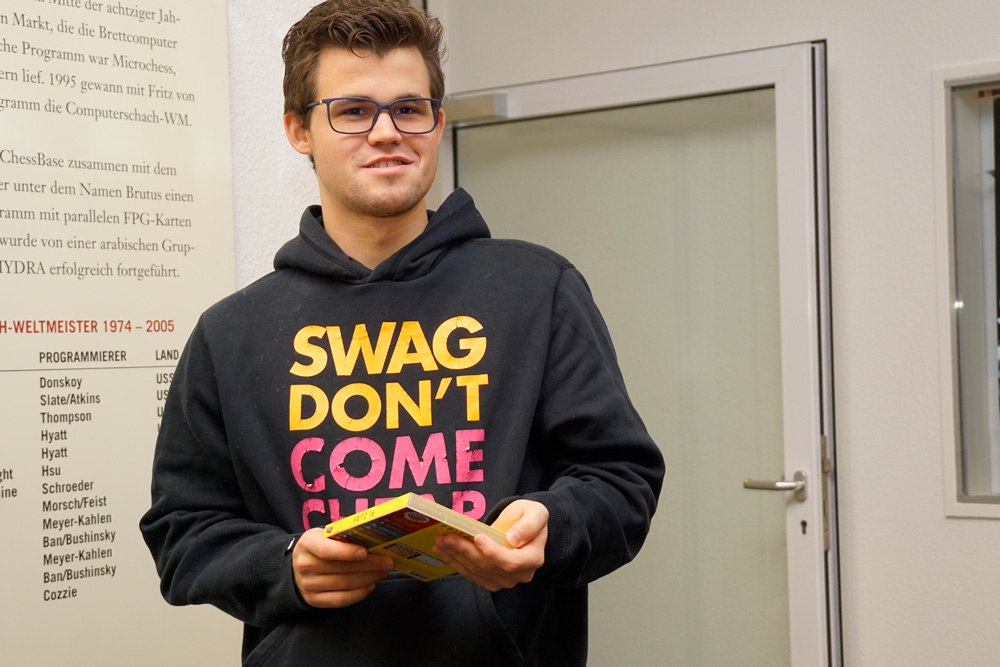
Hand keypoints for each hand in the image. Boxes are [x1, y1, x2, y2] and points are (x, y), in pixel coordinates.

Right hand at [291, 528, 393, 607]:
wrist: (293, 569)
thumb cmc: (317, 547)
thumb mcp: (322, 535)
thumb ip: (342, 534)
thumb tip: (372, 533)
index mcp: (308, 544)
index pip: (326, 550)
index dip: (346, 552)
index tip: (365, 552)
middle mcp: (306, 566)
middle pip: (342, 568)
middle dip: (370, 565)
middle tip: (387, 562)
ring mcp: (310, 586)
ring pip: (345, 585)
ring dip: (369, 578)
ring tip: (383, 572)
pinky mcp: (315, 600)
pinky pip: (341, 600)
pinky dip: (359, 594)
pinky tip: (370, 585)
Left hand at [432, 499, 547, 591]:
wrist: (524, 527)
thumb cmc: (529, 517)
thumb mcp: (536, 513)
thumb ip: (529, 525)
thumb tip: (514, 539)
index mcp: (533, 558)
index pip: (511, 562)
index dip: (493, 552)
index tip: (477, 537)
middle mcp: (520, 574)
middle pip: (489, 567)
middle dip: (466, 551)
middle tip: (447, 537)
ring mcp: (505, 580)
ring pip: (477, 572)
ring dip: (456, 557)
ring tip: (441, 542)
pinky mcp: (491, 580)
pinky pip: (472, 574)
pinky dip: (456, 563)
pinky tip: (444, 550)